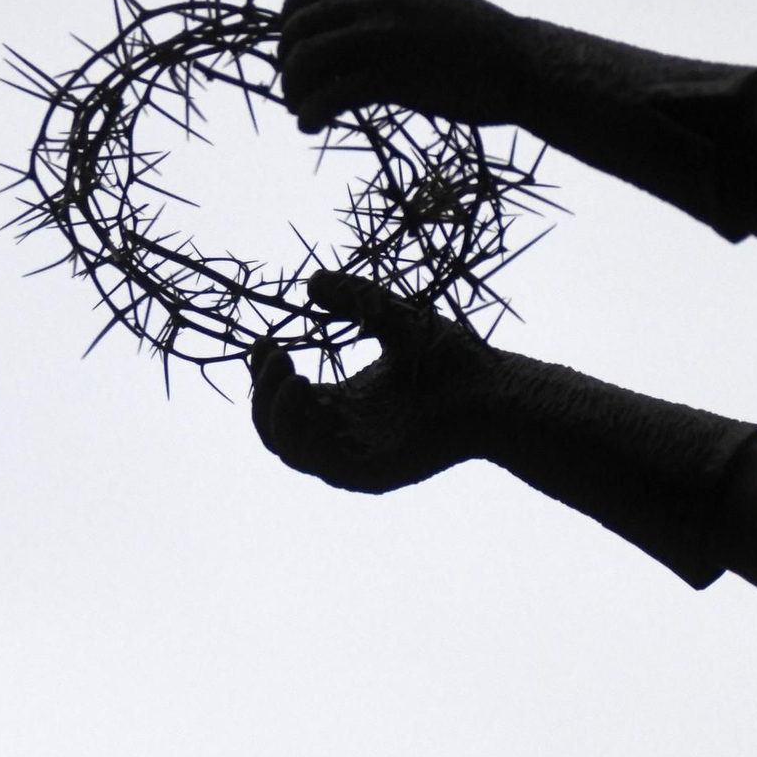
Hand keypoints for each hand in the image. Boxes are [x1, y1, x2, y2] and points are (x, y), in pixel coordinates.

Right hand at [249, 271, 490, 493]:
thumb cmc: (451, 358)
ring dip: (277, 412)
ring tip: (293, 375)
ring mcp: (352, 457)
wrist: (493, 390)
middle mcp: (340, 435)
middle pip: (274, 428)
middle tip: (275, 355)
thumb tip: (310, 283)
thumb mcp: (390, 317)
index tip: (265, 342)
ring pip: (288, 448)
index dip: (264, 375)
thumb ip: (352, 300)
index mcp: (341, 405)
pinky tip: (311, 395)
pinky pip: (317, 462)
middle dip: (263, 392)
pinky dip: (302, 431)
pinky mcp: (368, 473)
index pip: (283, 399)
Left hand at [276, 0, 532, 133]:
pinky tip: (313, 126)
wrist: (522, 65)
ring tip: (302, 111)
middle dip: (287, 64)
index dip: (289, 24)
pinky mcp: (393, 77)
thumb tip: (339, 29)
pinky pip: (330, 96)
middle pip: (298, 28)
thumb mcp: (422, 2)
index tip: (294, 50)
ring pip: (305, 60)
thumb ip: (381, 6)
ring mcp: (384, 36)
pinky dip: (311, 114)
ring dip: (293, 91)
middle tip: (295, 90)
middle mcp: (377, 0)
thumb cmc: (474, 42)